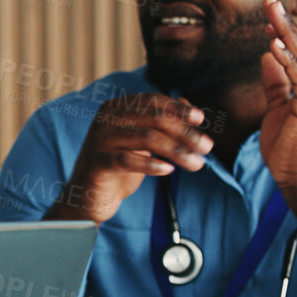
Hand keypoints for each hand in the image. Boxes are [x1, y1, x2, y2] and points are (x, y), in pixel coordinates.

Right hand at [46, 93, 213, 223]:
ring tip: (196, 164)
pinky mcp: (97, 161)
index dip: (178, 108)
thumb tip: (189, 106)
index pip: (152, 101)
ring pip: (146, 137)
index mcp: (116, 107)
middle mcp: (106, 118)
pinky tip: (168, 170)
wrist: (89, 195)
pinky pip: (128, 159)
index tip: (200, 119)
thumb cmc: (119, 166)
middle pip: (153, 118)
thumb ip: (161, 122)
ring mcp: (100, 138)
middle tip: (207, 147)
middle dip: (185, 132)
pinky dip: (151, 164)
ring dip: (177, 151)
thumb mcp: (142, 141)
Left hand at [258, 0, 296, 192]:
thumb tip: (266, 56)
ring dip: (285, 34)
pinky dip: (287, 60)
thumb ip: (276, 81)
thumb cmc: (290, 145)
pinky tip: (273, 45)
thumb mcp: (279, 106)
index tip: (270, 13)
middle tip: (269, 1)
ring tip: (270, 13)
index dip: (289, 30)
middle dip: (287, 23)